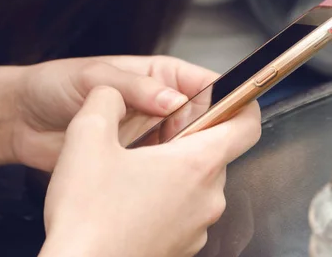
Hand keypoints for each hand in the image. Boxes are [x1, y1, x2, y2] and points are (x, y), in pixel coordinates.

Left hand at [12, 55, 216, 170]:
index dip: (223, 94)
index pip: (202, 82)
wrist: (22, 119)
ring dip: (184, 159)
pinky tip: (155, 183)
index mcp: (157, 76)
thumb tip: (172, 99)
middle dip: (206, 133)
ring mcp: (150, 138)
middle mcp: (159, 107)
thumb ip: (134, 85)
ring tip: (173, 165)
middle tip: (199, 145)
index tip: (237, 108)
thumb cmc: (56, 85)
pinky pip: (161, 173)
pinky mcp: (135, 166)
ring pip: (186, 151)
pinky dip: (164, 179)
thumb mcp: (94, 76)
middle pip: (203, 120)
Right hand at [40, 87, 260, 256]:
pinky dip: (168, 194)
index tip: (227, 93)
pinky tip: (130, 195)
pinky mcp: (181, 247)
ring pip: (199, 180)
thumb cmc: (87, 215)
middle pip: (218, 150)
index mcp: (196, 164)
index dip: (241, 101)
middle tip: (154, 129)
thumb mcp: (88, 136)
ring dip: (176, 165)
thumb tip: (113, 93)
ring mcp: (196, 228)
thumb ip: (106, 98)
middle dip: (190, 134)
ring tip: (134, 164)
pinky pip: (186, 207)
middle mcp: (207, 198)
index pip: (247, 125)